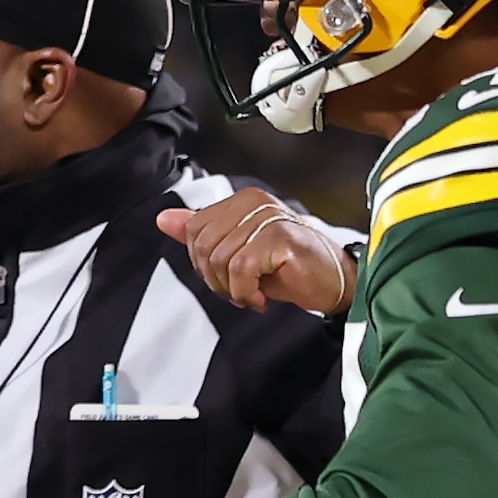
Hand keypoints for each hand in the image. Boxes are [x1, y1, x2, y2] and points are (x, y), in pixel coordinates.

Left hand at [160, 188, 359, 315]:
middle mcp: (254, 202)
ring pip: (220, 260)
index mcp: (242, 201)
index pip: (195, 230)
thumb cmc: (290, 268)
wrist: (334, 283)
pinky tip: (264, 296)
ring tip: (255, 293)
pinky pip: (240, 270)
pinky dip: (247, 292)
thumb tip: (164, 219)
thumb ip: (202, 234)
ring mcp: (268, 217)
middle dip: (216, 279)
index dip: (203, 264)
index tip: (228, 279)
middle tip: (241, 290)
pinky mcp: (279, 238)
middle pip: (204, 246)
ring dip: (233, 289)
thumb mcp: (239, 251)